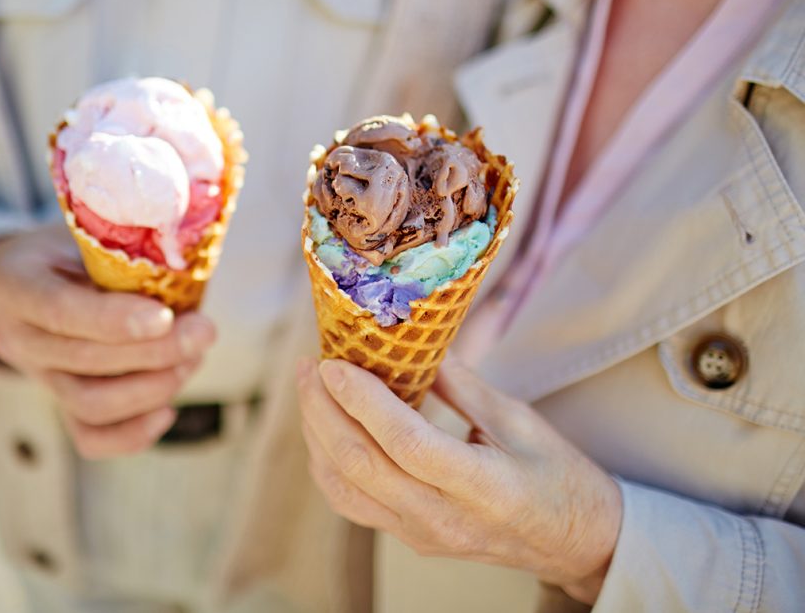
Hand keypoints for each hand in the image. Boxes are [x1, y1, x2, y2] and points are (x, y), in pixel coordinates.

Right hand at [0, 225, 215, 458]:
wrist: (9, 288)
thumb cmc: (58, 252)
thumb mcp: (76, 232)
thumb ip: (117, 247)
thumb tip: (185, 254)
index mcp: (17, 286)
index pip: (61, 311)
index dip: (114, 319)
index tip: (164, 316)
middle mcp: (21, 339)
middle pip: (87, 360)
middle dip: (156, 351)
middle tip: (204, 332)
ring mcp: (40, 377)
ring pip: (91, 404)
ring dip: (153, 388)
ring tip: (193, 359)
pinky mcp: (60, 403)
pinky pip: (90, 437)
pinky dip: (133, 433)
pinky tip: (169, 409)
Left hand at [297, 357, 621, 604]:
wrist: (575, 543)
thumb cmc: (558, 477)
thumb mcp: (520, 420)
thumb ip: (462, 384)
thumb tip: (415, 341)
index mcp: (483, 487)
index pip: (406, 443)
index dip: (362, 401)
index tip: (334, 363)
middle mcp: (443, 518)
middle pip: (360, 465)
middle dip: (322, 411)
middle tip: (308, 366)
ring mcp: (421, 534)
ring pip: (345, 488)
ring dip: (317, 435)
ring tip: (310, 390)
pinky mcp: (409, 538)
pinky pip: (352, 503)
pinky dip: (327, 464)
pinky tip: (324, 430)